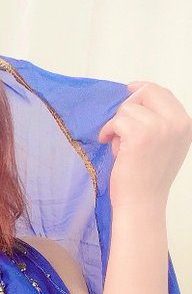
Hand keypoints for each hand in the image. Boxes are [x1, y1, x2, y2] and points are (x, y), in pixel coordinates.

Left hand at [98, 81, 191, 211]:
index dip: (142, 90)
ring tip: (119, 147)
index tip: (128, 91)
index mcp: (185, 124)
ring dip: (117, 125)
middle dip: (127, 106)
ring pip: (128, 108)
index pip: (162, 93)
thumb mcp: (163, 146)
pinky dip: (108, 131)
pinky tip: (108, 144)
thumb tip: (136, 99)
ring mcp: (160, 127)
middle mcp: (177, 123)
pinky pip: (117, 120)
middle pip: (146, 92)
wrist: (141, 204)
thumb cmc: (146, 180)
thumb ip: (158, 124)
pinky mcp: (139, 134)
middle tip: (118, 128)